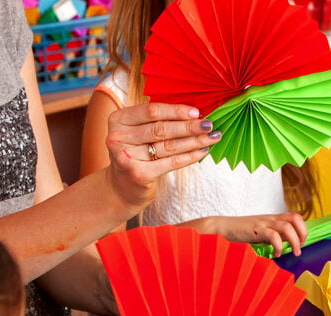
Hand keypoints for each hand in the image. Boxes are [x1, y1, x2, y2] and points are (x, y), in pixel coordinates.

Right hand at [105, 103, 222, 209]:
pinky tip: (203, 152)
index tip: (197, 112)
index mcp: (118, 120)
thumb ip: (156, 121)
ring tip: (212, 137)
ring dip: (194, 141)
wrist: (121, 189)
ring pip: (168, 146)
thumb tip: (193, 113)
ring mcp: (127, 157)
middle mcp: (118, 137)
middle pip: (161, 129)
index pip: (151, 111)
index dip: (176, 111)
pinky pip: (171, 162)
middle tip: (209, 125)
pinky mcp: (138, 174)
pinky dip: (190, 156)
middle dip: (189, 126)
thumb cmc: (136, 155)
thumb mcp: (138, 134)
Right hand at [201, 213, 307, 256]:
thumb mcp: (260, 233)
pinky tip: (276, 254)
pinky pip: (273, 235)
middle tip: (300, 247)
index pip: (294, 217)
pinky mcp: (256, 229)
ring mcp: (263, 222)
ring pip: (287, 226)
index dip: (302, 228)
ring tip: (294, 252)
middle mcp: (270, 218)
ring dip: (294, 241)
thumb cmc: (241, 233)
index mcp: (273, 218)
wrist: (222, 227)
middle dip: (302, 233)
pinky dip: (279, 245)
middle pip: (295, 218)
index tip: (302, 242)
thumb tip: (287, 246)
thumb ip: (273, 236)